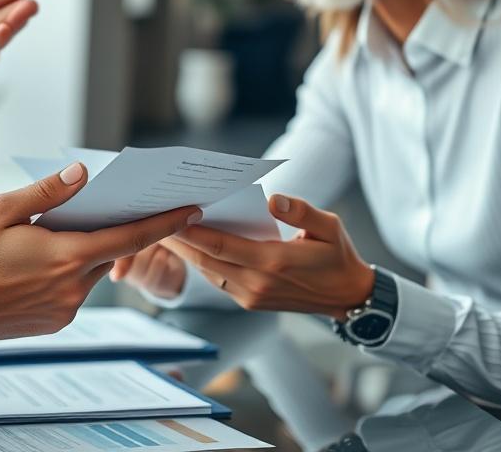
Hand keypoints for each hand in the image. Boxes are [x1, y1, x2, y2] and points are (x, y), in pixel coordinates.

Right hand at [0, 162, 202, 341]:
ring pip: (91, 272)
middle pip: (109, 252)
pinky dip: (67, 273)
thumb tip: (84, 172)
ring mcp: (66, 310)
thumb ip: (49, 191)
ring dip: (82, 252)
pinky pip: (74, 291)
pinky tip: (39, 263)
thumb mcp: (1, 210)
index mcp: (67, 257)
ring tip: (51, 235)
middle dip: (109, 229)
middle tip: (101, 207)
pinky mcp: (55, 323)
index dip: (165, 224)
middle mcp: (74, 288)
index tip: (192, 211)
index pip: (130, 238)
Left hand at [163, 194, 373, 319]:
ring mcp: (251, 296)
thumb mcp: (330, 227)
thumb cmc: (337, 256)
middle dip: (178, 241)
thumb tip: (275, 199)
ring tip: (163, 229)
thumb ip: (302, 212)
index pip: (221, 246)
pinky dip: (201, 263)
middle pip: (206, 260)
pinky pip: (217, 280)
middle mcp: (256, 283)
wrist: (347, 298)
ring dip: (185, 253)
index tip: (171, 215)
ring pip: (207, 272)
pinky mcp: (249, 301)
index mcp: (273, 263)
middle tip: (153, 219)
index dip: (193, 232)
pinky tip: (189, 246)